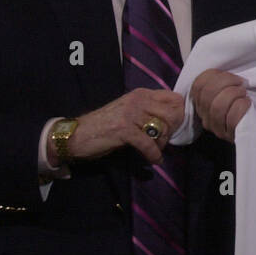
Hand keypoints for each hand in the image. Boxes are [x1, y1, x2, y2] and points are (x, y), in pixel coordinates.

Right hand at [52, 88, 183, 164]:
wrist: (77, 134)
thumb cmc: (105, 125)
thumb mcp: (130, 112)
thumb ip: (149, 111)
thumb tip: (173, 121)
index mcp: (141, 94)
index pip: (174, 98)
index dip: (179, 114)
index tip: (173, 127)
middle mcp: (138, 100)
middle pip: (173, 113)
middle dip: (173, 130)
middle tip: (164, 140)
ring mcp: (130, 113)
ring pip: (162, 128)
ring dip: (162, 143)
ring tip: (155, 151)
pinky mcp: (124, 129)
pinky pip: (148, 143)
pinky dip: (154, 155)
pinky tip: (154, 160)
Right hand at [188, 68, 249, 142]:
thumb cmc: (244, 104)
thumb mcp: (230, 89)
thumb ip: (222, 82)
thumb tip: (224, 69)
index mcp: (202, 102)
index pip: (198, 85)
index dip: (215, 75)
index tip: (233, 76)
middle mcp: (205, 116)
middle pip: (207, 93)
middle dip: (226, 82)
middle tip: (241, 84)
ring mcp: (216, 128)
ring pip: (217, 106)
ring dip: (234, 94)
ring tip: (244, 94)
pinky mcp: (229, 135)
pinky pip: (232, 118)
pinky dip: (241, 106)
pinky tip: (247, 103)